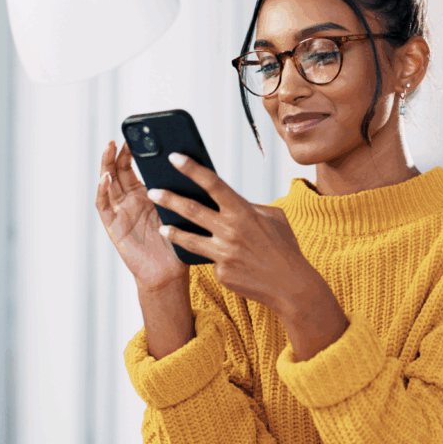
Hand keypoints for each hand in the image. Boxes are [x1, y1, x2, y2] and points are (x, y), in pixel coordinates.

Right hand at [95, 141, 188, 291]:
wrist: (169, 271)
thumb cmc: (177, 241)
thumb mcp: (179, 209)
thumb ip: (176, 189)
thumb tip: (189, 162)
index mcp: (145, 195)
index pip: (132, 168)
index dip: (130, 152)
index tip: (134, 136)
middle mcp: (129, 201)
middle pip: (117, 172)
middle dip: (117, 154)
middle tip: (122, 139)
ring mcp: (120, 212)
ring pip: (107, 184)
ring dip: (106, 166)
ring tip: (109, 149)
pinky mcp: (114, 226)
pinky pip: (104, 206)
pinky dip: (102, 191)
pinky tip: (106, 179)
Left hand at [149, 152, 325, 317]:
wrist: (291, 286)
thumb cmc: (283, 248)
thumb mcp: (274, 218)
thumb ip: (250, 207)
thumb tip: (228, 202)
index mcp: (244, 212)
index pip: (213, 184)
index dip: (192, 169)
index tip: (175, 157)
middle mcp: (231, 230)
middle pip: (192, 210)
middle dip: (169, 198)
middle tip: (152, 191)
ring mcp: (224, 253)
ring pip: (189, 239)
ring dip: (171, 230)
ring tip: (160, 226)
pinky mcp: (221, 272)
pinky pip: (209, 260)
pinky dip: (212, 257)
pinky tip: (222, 259)